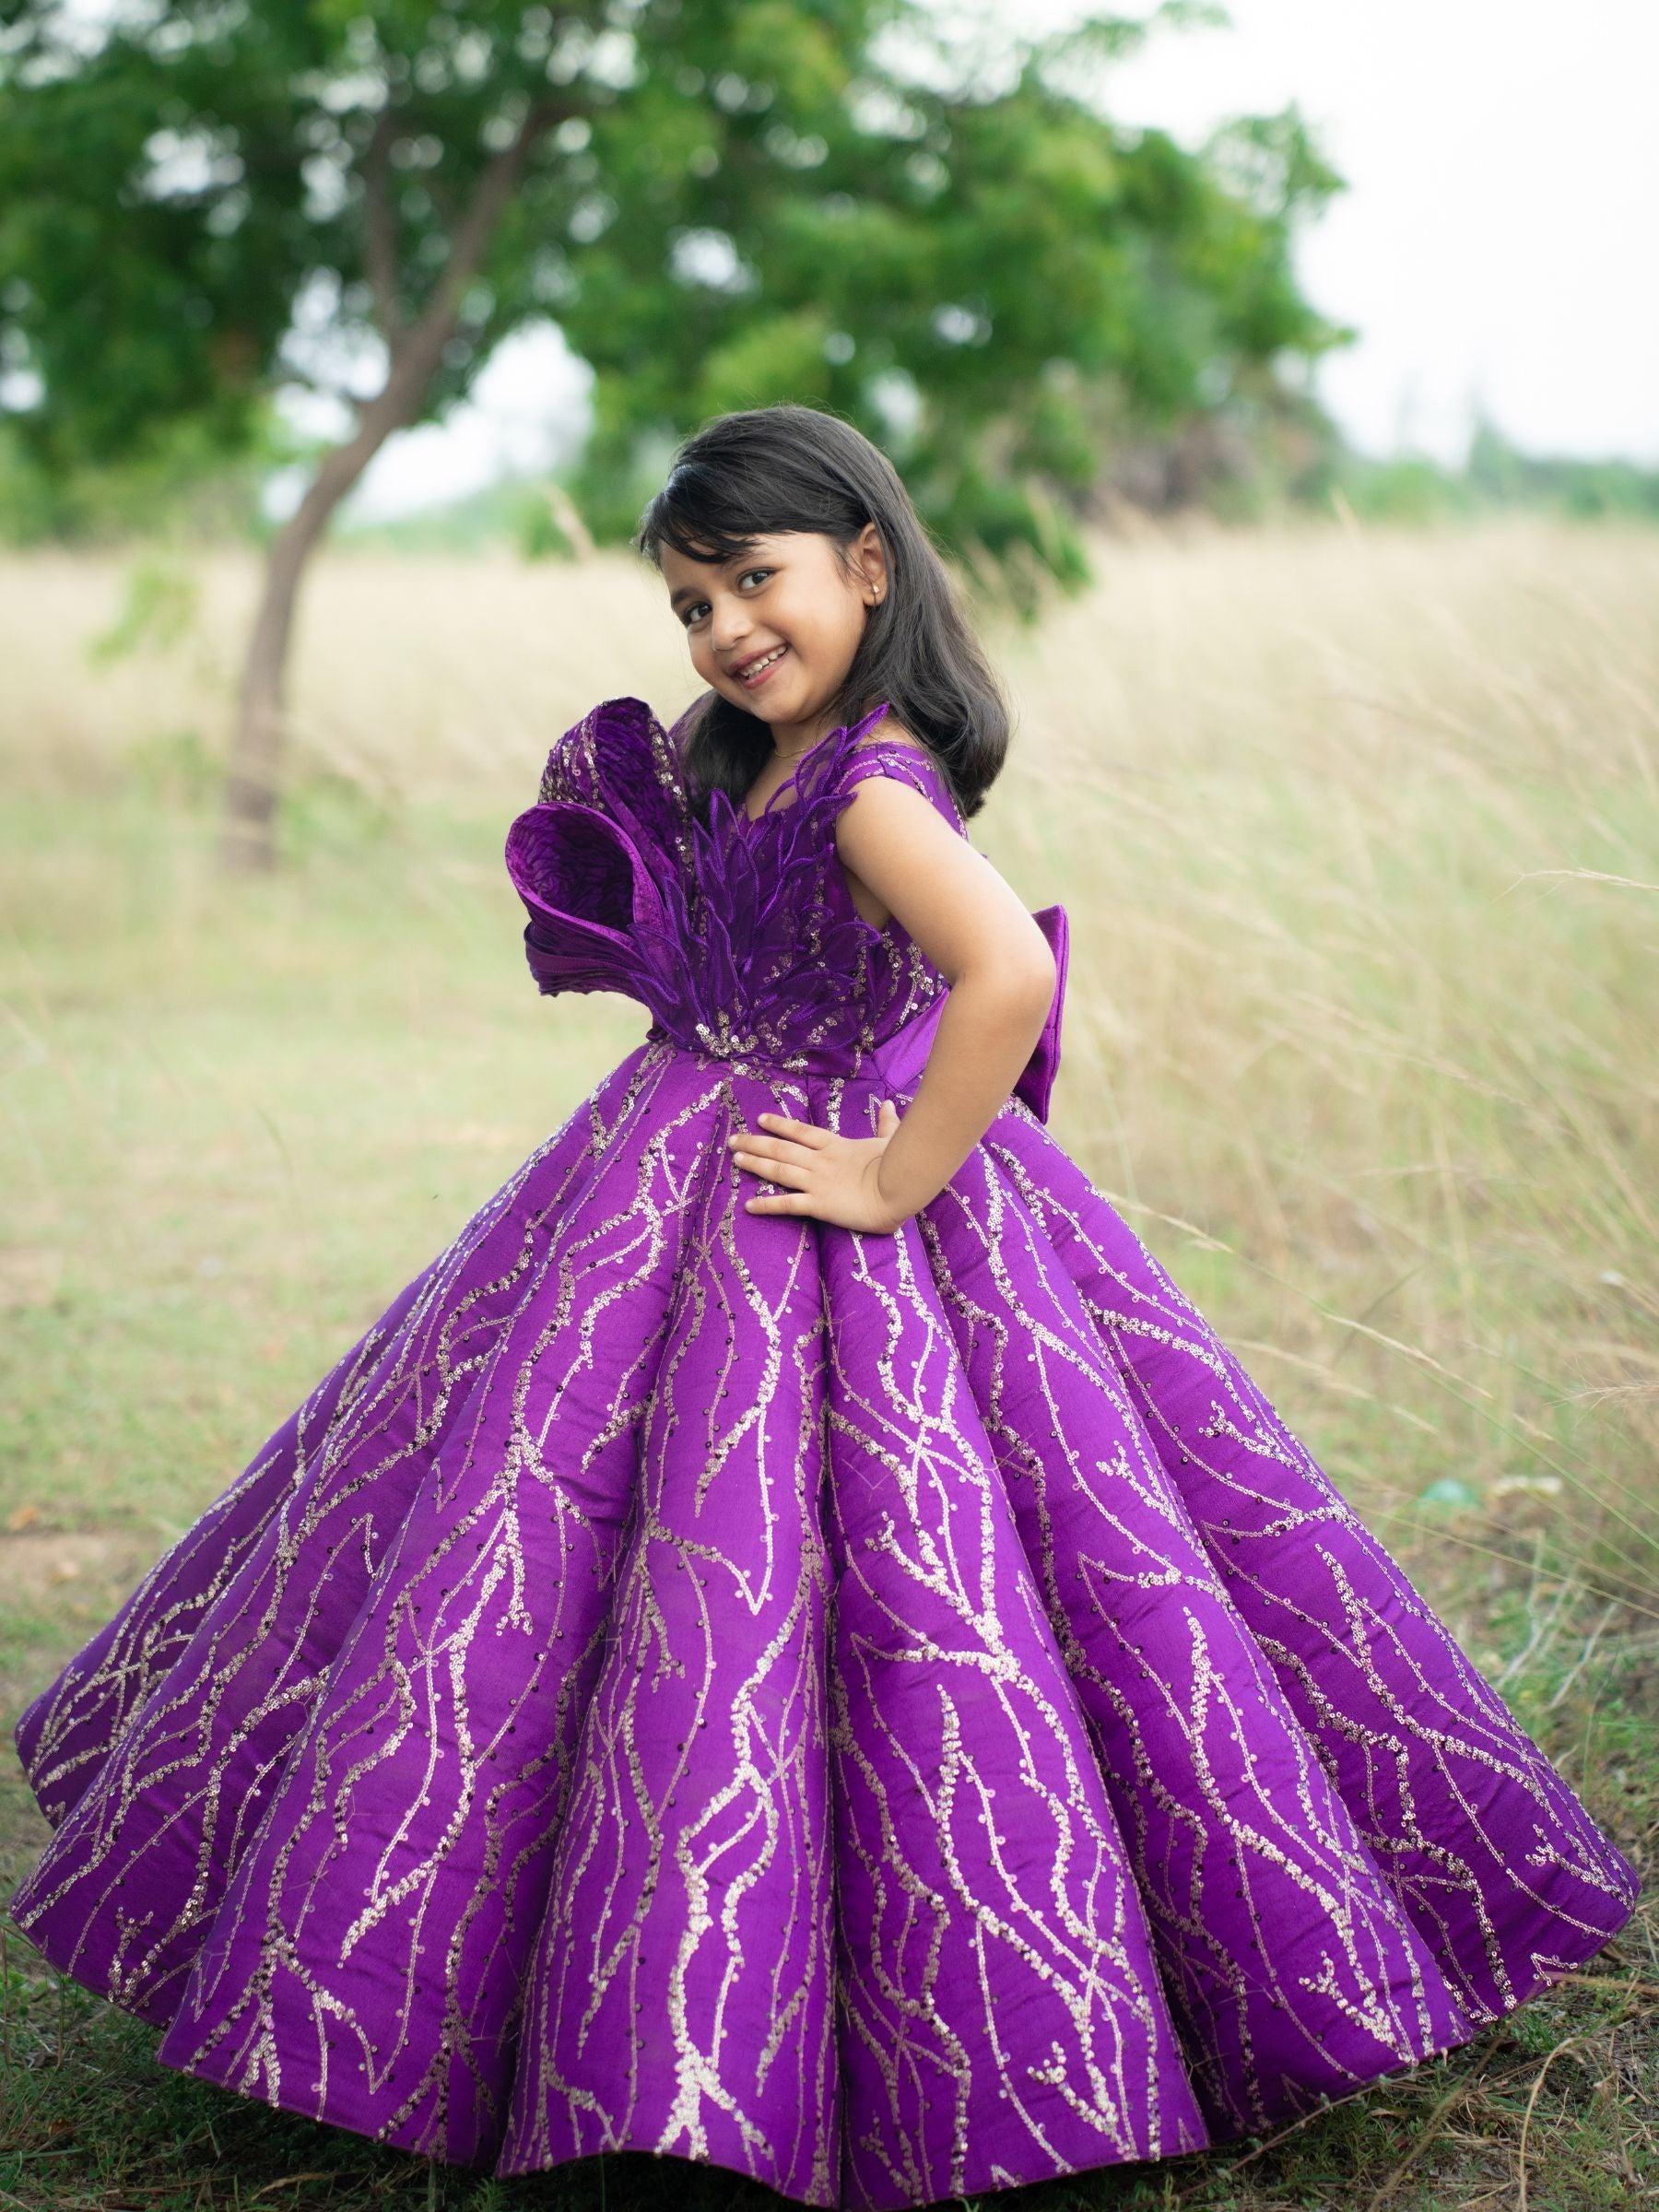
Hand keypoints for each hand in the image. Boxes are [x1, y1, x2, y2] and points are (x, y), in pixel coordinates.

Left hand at [726, 1102, 905, 1233]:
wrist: (899, 1188)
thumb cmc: (898, 1164)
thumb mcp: (890, 1139)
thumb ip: (886, 1123)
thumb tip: (889, 1103)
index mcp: (836, 1146)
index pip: (801, 1132)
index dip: (780, 1125)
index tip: (760, 1119)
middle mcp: (821, 1161)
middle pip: (781, 1149)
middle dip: (756, 1143)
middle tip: (733, 1140)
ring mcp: (817, 1182)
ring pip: (779, 1170)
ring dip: (756, 1164)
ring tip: (736, 1159)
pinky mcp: (819, 1205)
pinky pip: (788, 1205)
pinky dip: (767, 1204)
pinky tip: (749, 1206)